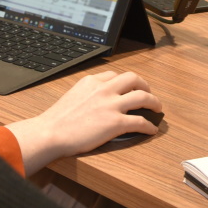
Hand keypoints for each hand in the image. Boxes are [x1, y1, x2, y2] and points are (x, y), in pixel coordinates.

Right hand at [6, 70, 162, 175]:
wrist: (50, 133)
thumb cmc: (56, 120)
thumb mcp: (73, 95)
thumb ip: (88, 93)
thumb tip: (98, 100)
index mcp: (92, 81)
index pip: (115, 75)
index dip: (126, 81)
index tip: (130, 87)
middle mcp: (104, 89)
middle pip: (133, 79)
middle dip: (144, 85)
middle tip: (148, 93)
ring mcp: (111, 105)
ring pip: (143, 97)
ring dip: (154, 102)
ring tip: (157, 108)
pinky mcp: (115, 122)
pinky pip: (140, 121)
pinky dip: (149, 125)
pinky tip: (151, 129)